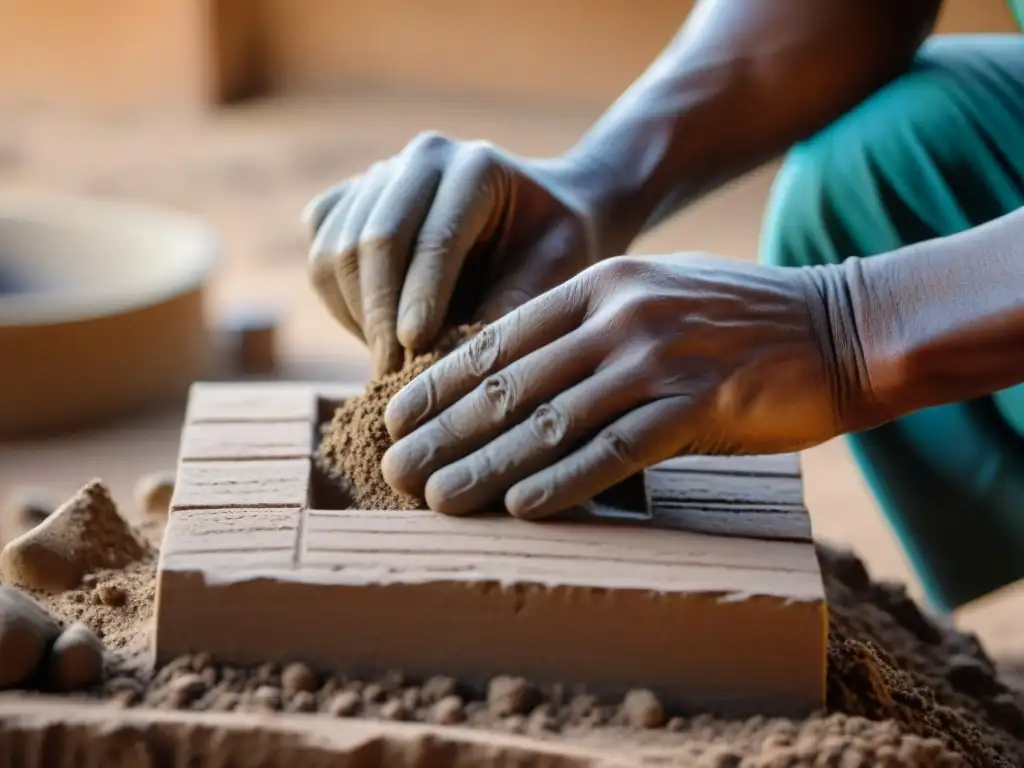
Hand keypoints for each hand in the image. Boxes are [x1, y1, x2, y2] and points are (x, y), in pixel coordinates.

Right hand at [303, 132, 609, 375]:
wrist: (538, 217)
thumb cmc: (554, 247)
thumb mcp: (555, 273)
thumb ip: (512, 306)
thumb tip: (454, 357)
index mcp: (475, 166)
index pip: (434, 236)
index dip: (420, 297)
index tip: (414, 351)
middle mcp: (420, 159)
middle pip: (373, 239)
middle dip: (380, 315)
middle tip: (395, 376)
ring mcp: (379, 177)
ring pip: (335, 250)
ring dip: (357, 315)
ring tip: (390, 363)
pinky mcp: (349, 202)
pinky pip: (320, 254)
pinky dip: (337, 302)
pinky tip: (374, 333)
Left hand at [380, 253, 876, 518]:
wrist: (840, 326)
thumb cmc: (738, 320)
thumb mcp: (654, 297)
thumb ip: (588, 328)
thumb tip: (518, 379)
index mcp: (600, 284)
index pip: (500, 337)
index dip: (442, 382)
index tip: (398, 417)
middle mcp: (619, 315)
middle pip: (511, 383)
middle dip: (445, 432)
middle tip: (396, 469)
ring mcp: (657, 358)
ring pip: (551, 422)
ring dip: (487, 466)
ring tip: (437, 500)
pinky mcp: (697, 405)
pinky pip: (614, 452)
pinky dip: (564, 483)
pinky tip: (522, 509)